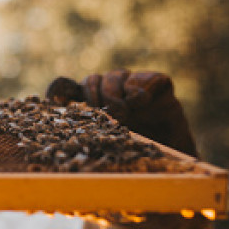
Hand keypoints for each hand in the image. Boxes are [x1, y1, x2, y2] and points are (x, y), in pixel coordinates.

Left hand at [46, 70, 196, 155]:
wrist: (168, 153)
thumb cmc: (132, 147)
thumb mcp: (104, 138)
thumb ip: (86, 127)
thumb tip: (60, 113)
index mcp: (98, 99)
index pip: (82, 86)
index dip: (79, 92)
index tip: (79, 106)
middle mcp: (115, 88)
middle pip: (96, 79)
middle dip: (99, 96)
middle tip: (109, 114)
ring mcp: (136, 84)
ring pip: (118, 75)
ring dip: (117, 92)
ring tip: (124, 110)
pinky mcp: (160, 85)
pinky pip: (151, 77)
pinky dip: (143, 87)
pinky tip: (140, 102)